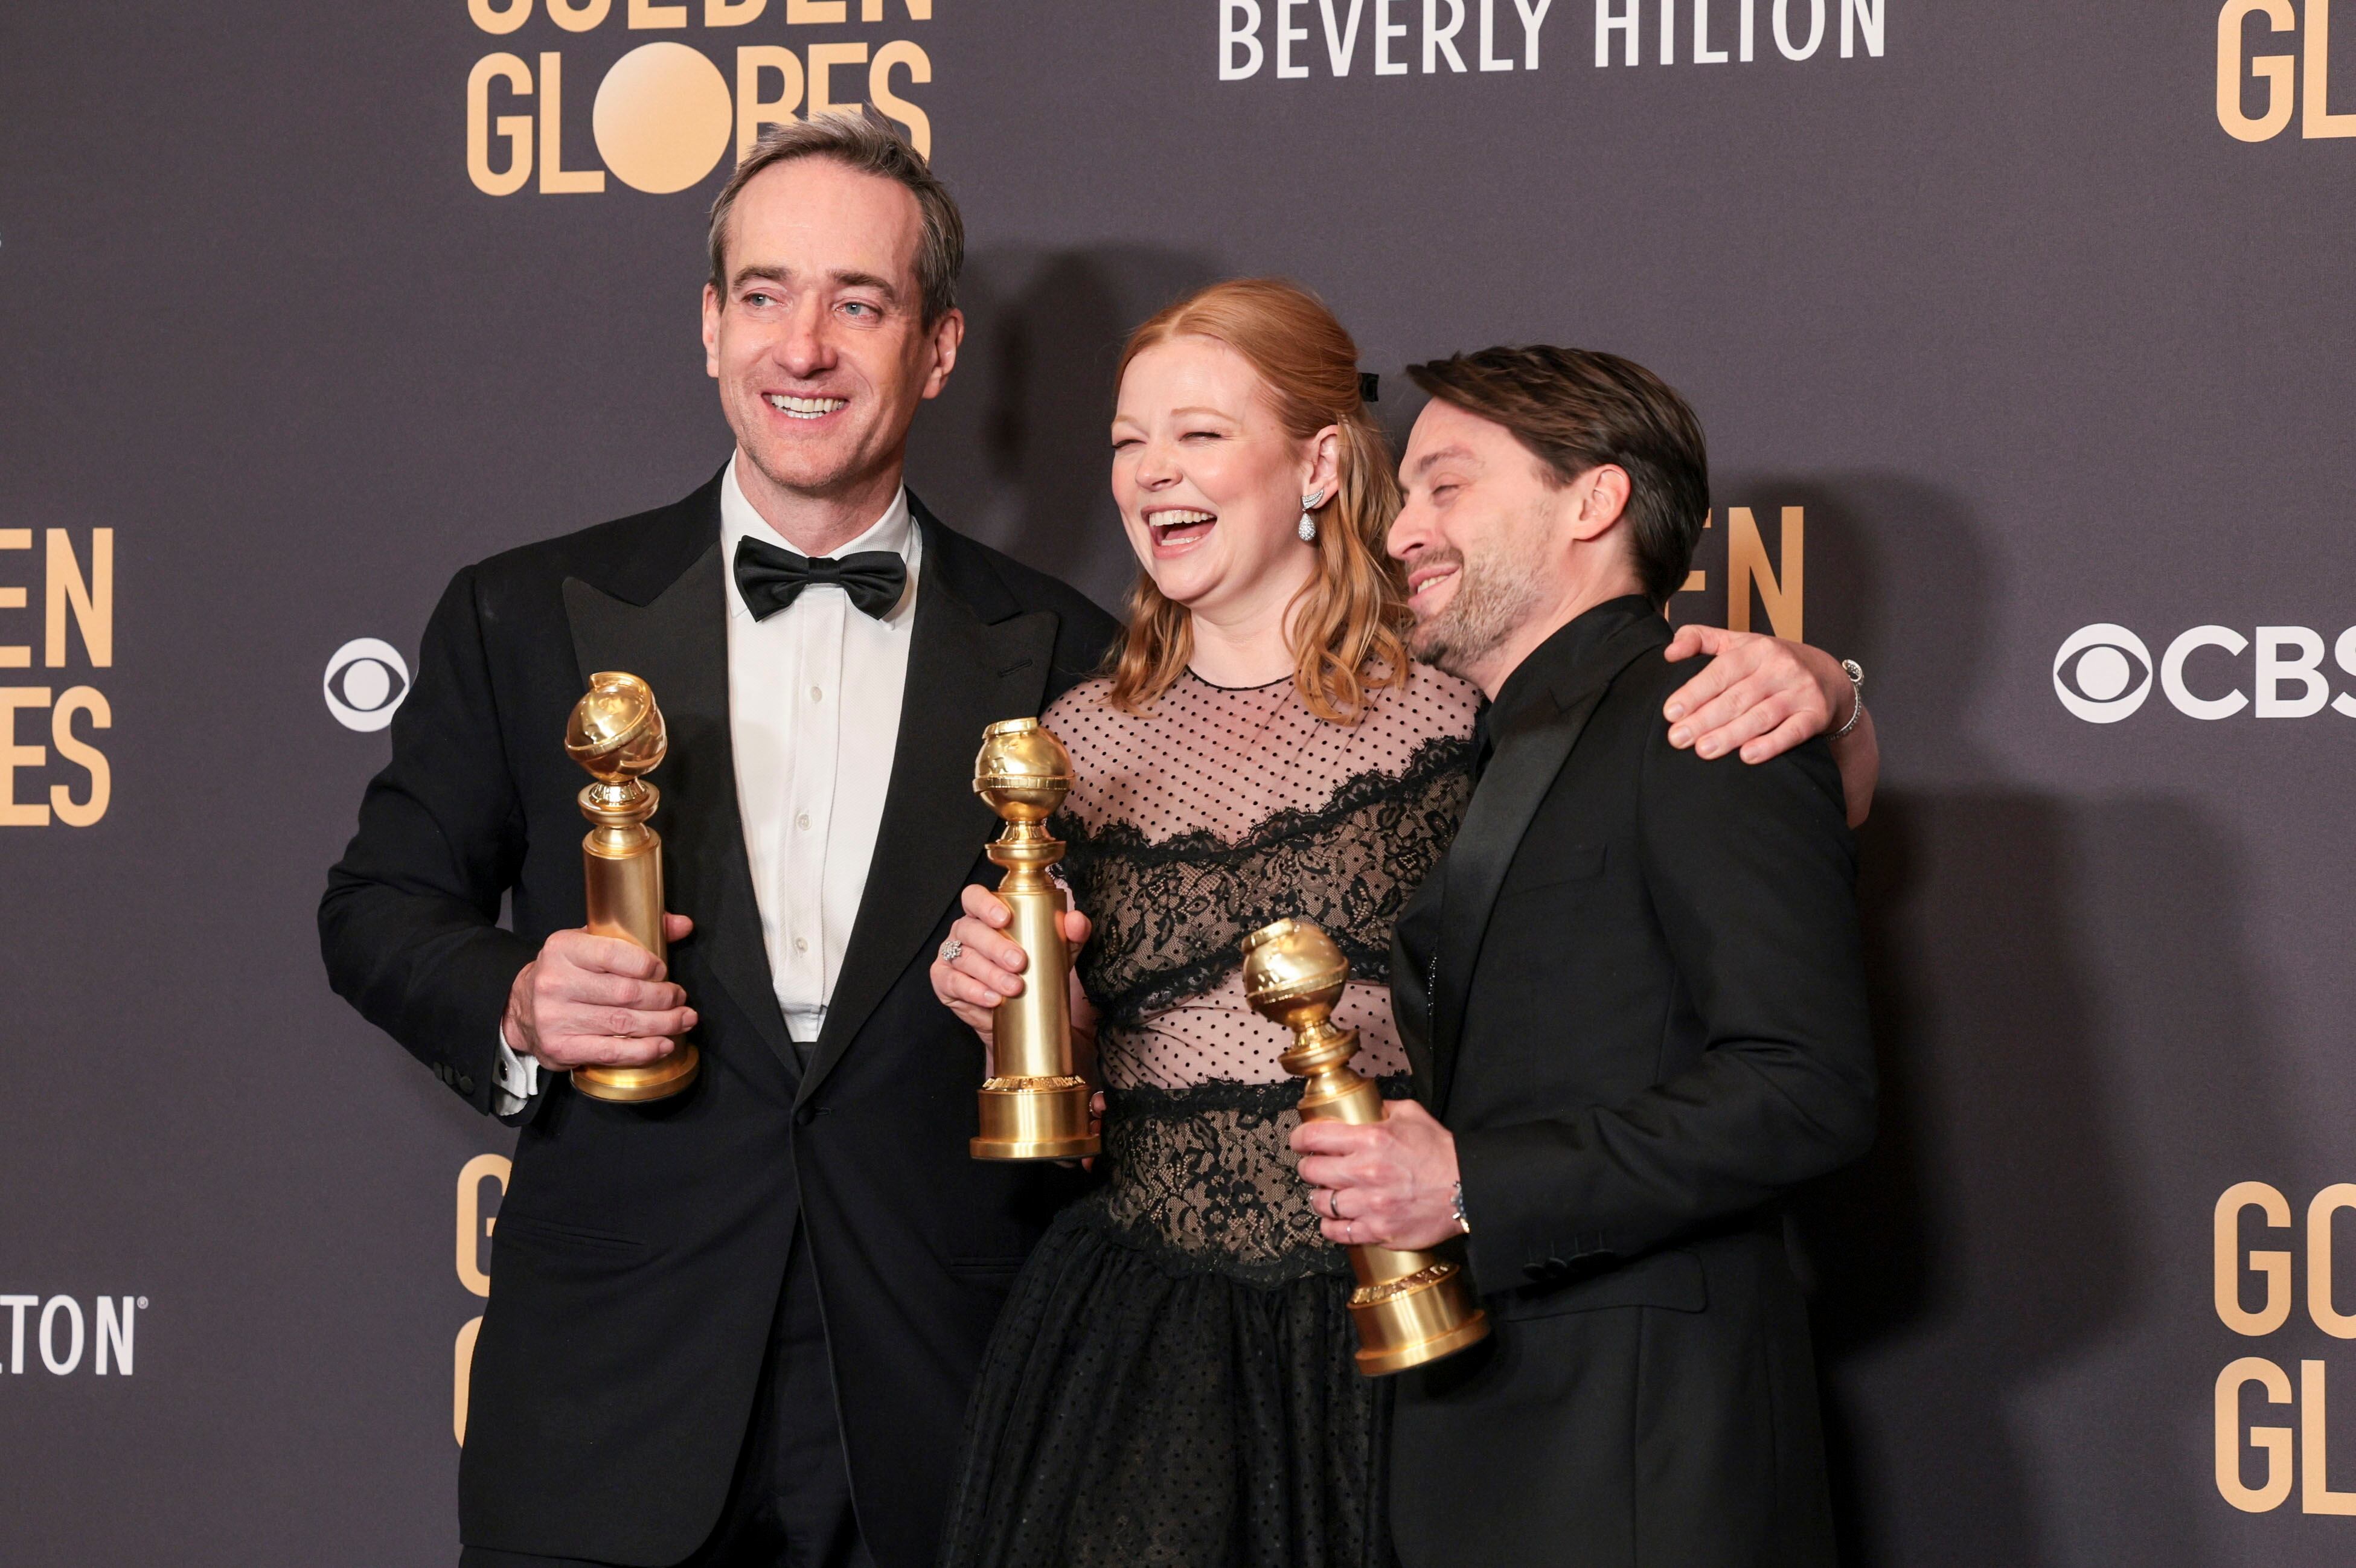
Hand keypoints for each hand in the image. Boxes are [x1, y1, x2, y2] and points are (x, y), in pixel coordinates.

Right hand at [503, 914, 696, 1070]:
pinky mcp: (560, 1047)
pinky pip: (611, 1051)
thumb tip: (683, 925)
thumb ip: (637, 933)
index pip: (613, 954)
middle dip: (663, 997)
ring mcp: (555, 1018)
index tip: (664, 971)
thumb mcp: (592, 943)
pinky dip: (643, 1051)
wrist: (522, 1008)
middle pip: (625, 993)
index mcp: (563, 949)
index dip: (647, 964)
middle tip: (680, 998)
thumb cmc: (568, 973)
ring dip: (663, 1024)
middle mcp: (556, 982)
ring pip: (623, 1023)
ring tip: (683, 1020)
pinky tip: (663, 1044)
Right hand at [929, 883, 1091, 1056]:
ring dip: (989, 973)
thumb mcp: (1058, 951)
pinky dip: (974, 991)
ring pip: (964, 958)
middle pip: (970, 929)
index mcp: (985, 914)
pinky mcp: (944, 981)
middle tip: (1019, 962)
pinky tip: (992, 999)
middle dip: (995, 946)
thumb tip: (1076, 921)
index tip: (1005, 918)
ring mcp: (952, 955)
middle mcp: (964, 930)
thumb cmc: (1035, 969)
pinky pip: (953, 982)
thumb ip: (1070, 933)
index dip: (985, 904)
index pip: (974, 897)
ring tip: (1013, 987)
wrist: (1021, 1012)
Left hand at [1291, 1099, 1461, 1251]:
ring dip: (1321, 1197)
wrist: (1466, 1189)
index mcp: (1370, 1140)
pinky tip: (1336, 1218)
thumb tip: (1364, 1107)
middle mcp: (1365, 1173)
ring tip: (1330, 1193)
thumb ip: (1383, 1108)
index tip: (1299, 1141)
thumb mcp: (1412, 1115)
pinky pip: (1338, 1232)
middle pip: (1311, 1171)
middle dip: (1310, 1167)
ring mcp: (1370, 1205)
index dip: (1299, 1138)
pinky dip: (1331, 1226)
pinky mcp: (1378, 1231)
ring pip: (1320, 1203)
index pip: (1314, 1137)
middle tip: (1317, 1167)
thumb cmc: (1441, 1153)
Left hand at [1661, 625, 1851, 763]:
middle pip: (1737, 697)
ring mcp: (1800, 691)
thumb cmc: (1769, 662)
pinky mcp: (1816, 714)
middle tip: (1678, 739)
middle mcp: (1780, 668)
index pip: (1721, 671)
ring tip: (1703, 750)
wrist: (1826, 675)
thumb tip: (1669, 652)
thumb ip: (1700, 639)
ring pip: (1762, 715)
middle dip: (1705, 719)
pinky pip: (1793, 732)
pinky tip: (1747, 757)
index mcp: (1756, 649)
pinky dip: (1771, 744)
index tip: (1670, 712)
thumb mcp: (1737, 643)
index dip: (1695, 691)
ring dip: (1731, 735)